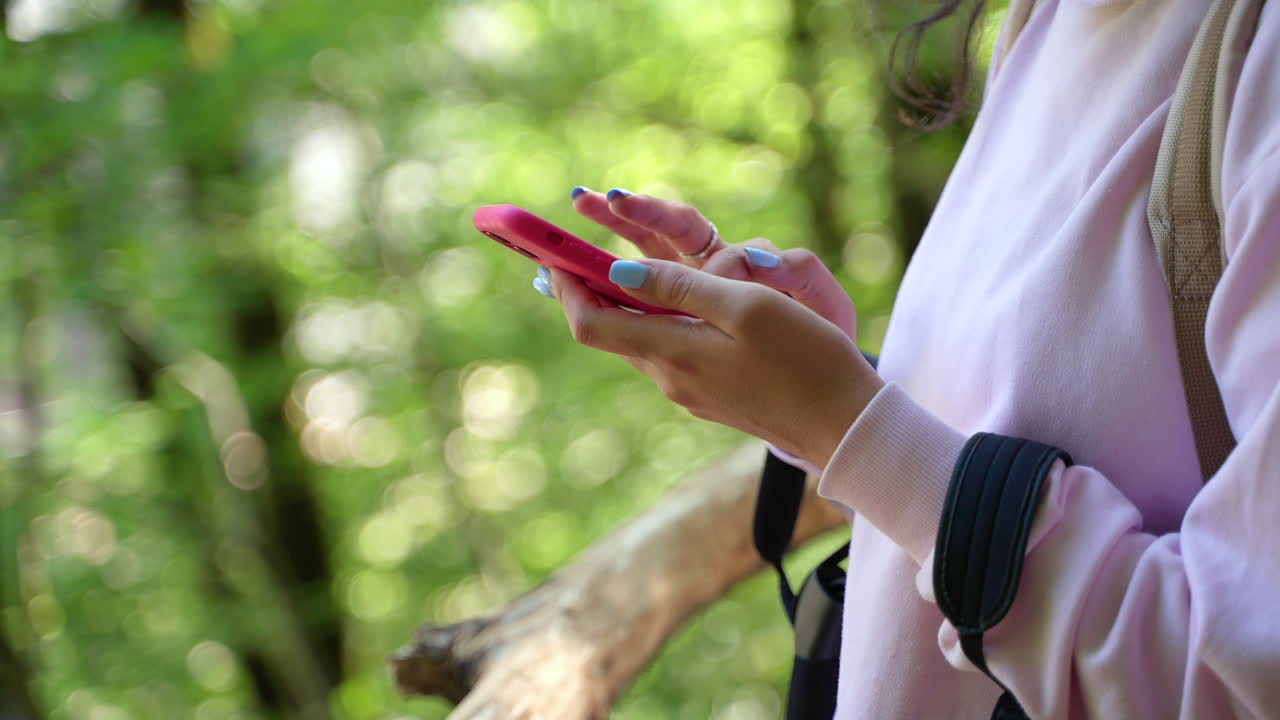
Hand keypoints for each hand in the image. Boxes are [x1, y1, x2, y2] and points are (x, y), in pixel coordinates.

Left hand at [547, 259, 882, 467]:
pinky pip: (671, 349)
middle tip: (582, 246)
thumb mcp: (747, 308)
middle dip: (593, 286)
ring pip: (642, 338)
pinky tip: (685, 299)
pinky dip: (663, 318)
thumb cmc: (806, 360)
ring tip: (631, 262)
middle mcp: (670, 377)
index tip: (555, 250)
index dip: (567, 284)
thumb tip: (618, 271)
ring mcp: (689, 390)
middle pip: (610, 328)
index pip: (590, 322)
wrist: (846, 426)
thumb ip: (681, 287)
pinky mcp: (711, 395)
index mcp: (673, 354)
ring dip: (630, 301)